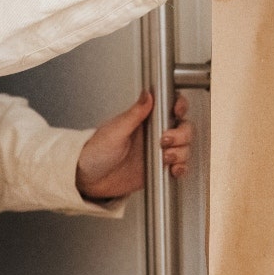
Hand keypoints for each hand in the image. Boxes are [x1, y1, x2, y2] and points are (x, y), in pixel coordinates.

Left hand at [76, 92, 194, 200]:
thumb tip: (148, 94)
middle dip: (181, 134)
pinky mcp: (159, 168)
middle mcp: (154, 134)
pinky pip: (180, 166)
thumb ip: (134, 114)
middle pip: (183, 127)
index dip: (179, 106)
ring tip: (165, 157)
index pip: (169, 105)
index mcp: (144, 119)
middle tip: (165, 141)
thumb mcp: (114, 131)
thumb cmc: (95, 152)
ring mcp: (158, 151)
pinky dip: (181, 168)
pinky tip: (172, 169)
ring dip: (181, 152)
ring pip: (184, 147)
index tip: (177, 112)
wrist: (88, 180)